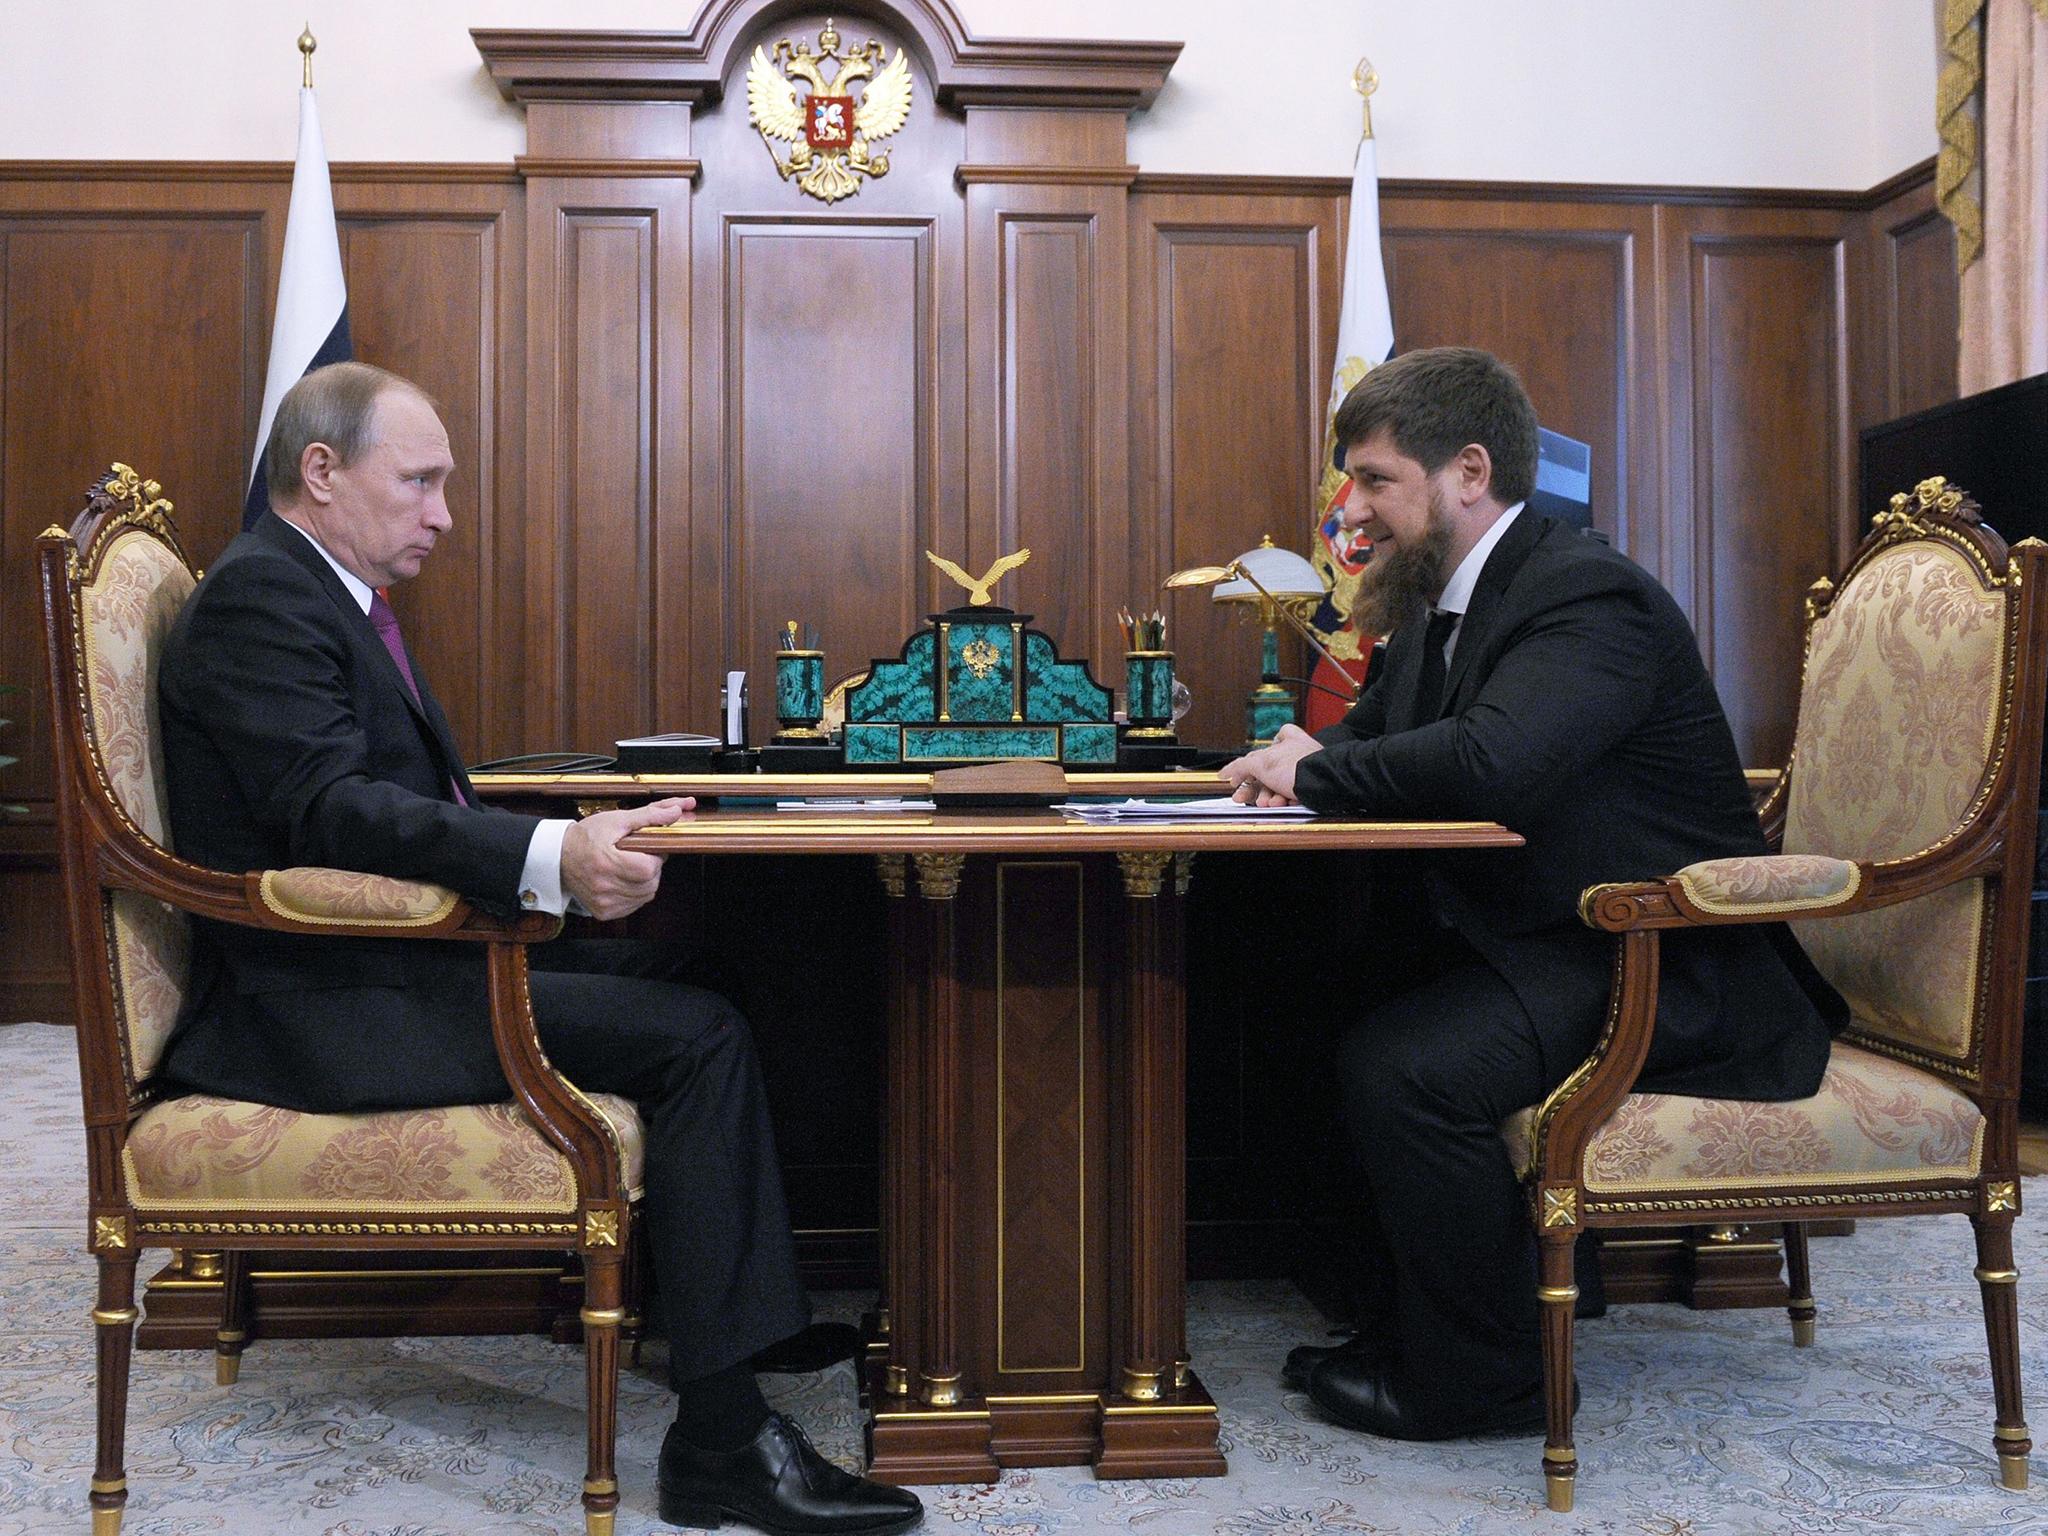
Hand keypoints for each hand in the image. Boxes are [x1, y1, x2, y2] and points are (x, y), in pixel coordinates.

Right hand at [560, 797, 693, 919]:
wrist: (558, 857)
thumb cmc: (586, 836)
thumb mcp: (617, 820)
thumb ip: (649, 815)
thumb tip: (677, 810)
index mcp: (606, 863)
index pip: (648, 868)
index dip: (653, 857)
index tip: (645, 849)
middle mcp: (604, 887)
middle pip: (650, 883)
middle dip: (651, 868)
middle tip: (637, 856)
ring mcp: (604, 903)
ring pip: (646, 895)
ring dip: (645, 881)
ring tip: (629, 867)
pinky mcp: (604, 912)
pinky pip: (634, 905)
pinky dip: (635, 893)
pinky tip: (623, 880)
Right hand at [1218, 723, 1321, 805]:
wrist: (1322, 786)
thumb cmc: (1297, 767)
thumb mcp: (1261, 763)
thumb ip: (1241, 766)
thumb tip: (1225, 772)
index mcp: (1288, 741)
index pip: (1268, 744)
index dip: (1251, 760)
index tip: (1239, 775)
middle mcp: (1297, 755)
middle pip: (1268, 772)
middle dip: (1255, 787)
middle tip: (1243, 797)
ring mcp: (1305, 773)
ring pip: (1278, 787)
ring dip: (1267, 797)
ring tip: (1266, 803)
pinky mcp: (1310, 790)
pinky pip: (1291, 797)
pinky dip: (1282, 802)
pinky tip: (1279, 804)